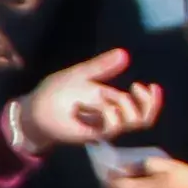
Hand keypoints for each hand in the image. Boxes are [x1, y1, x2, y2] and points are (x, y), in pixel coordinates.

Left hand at [11, 47, 164, 156]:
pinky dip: (107, 112)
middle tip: (136, 87)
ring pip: (131, 122)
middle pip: (143, 119)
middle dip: (147, 103)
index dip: (153, 100)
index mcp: (112, 102)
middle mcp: (111, 116)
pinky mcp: (91, 134)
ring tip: (103, 96)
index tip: (152, 85)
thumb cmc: (56, 92)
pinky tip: (89, 105)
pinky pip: (111, 127)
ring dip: (123, 105)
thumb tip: (124, 53)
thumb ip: (102, 66)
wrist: (35, 108)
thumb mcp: (81, 73)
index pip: (142, 107)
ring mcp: (102, 126)